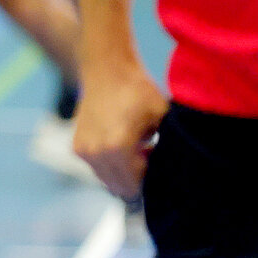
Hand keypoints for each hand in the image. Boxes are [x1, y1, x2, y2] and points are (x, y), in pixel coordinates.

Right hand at [73, 65, 167, 200]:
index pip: (137, 186)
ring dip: (122, 171)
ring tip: (134, 148)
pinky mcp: (77, 147)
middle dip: (136, 177)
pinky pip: (97, 169)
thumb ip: (171, 145)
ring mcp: (84, 152)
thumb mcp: (163, 116)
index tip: (156, 156)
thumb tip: (180, 167)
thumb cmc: (137, 90)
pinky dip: (110, 163)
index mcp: (118, 148)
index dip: (151, 177)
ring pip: (108, 180)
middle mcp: (97, 153)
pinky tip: (120, 143)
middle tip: (147, 153)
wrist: (107, 69)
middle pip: (122, 188)